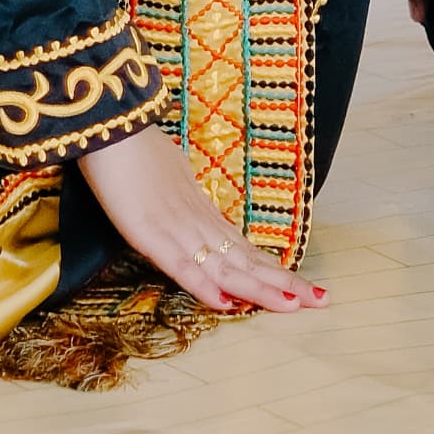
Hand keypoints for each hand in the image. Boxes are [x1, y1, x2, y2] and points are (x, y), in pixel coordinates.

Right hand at [79, 124, 324, 316]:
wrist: (113, 128)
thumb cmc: (136, 150)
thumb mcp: (170, 177)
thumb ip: (184, 201)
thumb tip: (192, 212)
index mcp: (201, 211)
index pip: (244, 248)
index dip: (272, 269)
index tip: (300, 285)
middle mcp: (198, 222)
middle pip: (246, 259)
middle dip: (283, 282)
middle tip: (321, 299)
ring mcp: (178, 228)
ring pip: (225, 265)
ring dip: (259, 289)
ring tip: (292, 305)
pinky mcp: (151, 234)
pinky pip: (182, 266)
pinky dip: (204, 286)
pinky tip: (226, 304)